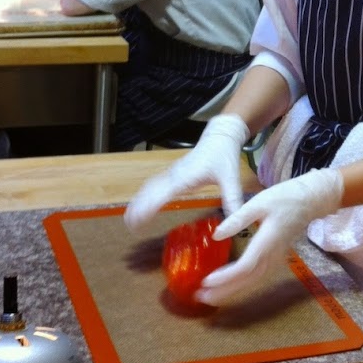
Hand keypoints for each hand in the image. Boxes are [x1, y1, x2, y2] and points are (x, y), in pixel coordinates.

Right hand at [124, 113, 250, 232]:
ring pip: (149, 187)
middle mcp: (174, 175)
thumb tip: (233, 222)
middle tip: (129, 226)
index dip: (147, 208)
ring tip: (129, 218)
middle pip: (150, 192)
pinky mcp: (173, 172)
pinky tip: (141, 203)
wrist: (220, 136)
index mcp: (185, 178)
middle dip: (138, 208)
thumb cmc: (224, 156)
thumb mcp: (230, 179)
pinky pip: (154, 184)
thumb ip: (231, 200)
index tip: (137, 220)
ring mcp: (172, 173)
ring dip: (139, 202)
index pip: (161, 195)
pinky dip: (145, 195)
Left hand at [196, 168, 343, 305]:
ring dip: (232, 291)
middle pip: (248, 280)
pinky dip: (242, 285)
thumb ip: (237, 219)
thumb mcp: (258, 203)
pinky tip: (229, 287)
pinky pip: (258, 277)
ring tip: (211, 296)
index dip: (226, 277)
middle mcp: (273, 255)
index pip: (245, 266)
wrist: (310, 201)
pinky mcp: (276, 259)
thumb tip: (216, 235)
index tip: (206, 281)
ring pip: (254, 282)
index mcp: (267, 241)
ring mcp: (276, 259)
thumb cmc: (284, 198)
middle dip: (224, 291)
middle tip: (201, 297)